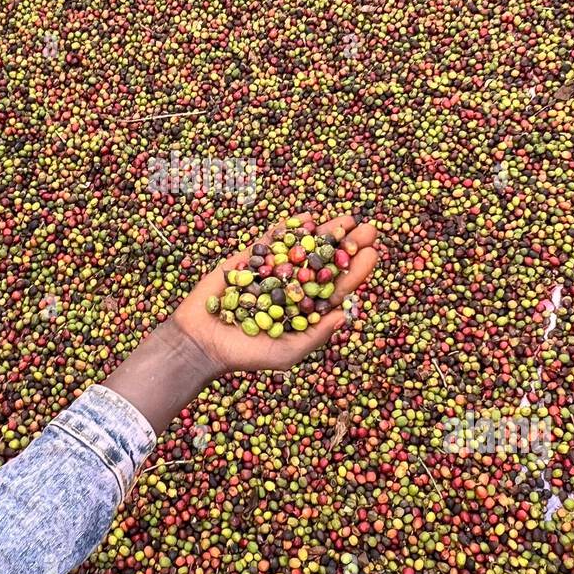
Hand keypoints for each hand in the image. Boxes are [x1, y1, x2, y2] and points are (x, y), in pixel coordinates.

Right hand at [174, 212, 378, 374]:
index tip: (373, 253)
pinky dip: (289, 228)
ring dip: (325, 232)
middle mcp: (293, 288)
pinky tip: (306, 217)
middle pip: (326, 263)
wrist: (201, 343)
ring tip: (346, 218)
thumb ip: (316, 334)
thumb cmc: (245, 355)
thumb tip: (347, 314)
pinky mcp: (249, 261)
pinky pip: (272, 240)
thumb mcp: (287, 352)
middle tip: (369, 228)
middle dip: (347, 245)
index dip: (356, 270)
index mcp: (306, 310)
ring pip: (303, 247)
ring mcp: (272, 272)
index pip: (338, 288)